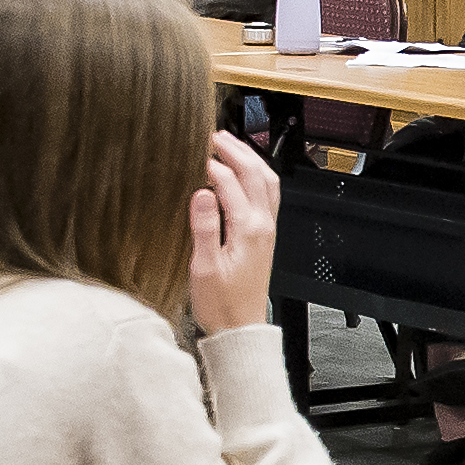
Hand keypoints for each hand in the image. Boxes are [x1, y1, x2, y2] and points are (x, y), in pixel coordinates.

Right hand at [185, 130, 283, 331]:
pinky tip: (243, 174)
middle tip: (215, 135)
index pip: (231, 184)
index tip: (196, 152)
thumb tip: (202, 192)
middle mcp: (264, 226)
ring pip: (267, 182)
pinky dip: (256, 176)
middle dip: (236, 151)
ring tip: (230, 145)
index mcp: (249, 230)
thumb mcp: (204, 268)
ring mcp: (268, 230)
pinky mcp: (265, 237)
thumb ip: (204, 227)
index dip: (213, 165)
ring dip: (250, 159)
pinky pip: (267, 196)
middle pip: (256, 175)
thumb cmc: (221, 304)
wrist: (240, 329)